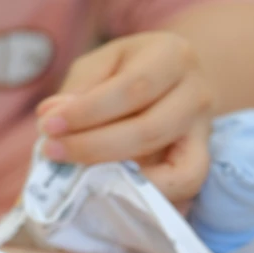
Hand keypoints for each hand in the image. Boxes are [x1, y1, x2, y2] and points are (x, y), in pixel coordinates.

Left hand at [36, 32, 214, 201]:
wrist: (173, 82)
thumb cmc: (131, 70)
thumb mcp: (103, 64)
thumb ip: (78, 89)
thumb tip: (50, 118)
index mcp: (173, 56)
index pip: (132, 88)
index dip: (88, 112)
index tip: (49, 126)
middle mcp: (197, 94)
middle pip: (148, 131)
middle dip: (94, 147)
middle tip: (53, 151)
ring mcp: (203, 134)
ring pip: (170, 167)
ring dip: (119, 179)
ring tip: (78, 176)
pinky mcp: (200, 164)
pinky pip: (183, 187)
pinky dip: (147, 195)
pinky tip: (111, 192)